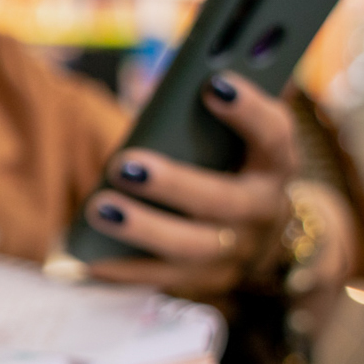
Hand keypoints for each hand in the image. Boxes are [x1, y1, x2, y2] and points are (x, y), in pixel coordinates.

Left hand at [84, 72, 298, 296]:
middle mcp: (262, 210)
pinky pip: (163, 279)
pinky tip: (89, 257)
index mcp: (273, 163)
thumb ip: (200, 117)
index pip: (274, 133)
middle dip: (172, 183)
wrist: (261, 236)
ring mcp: (236, 252)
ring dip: (142, 228)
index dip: (249, 109)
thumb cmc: (229, 166)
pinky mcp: (207, 281)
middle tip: (123, 165)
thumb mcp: (231, 139)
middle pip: (221, 200)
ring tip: (98, 208)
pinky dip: (124, 269)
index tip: (214, 82)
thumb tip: (148, 86)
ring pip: (191, 247)